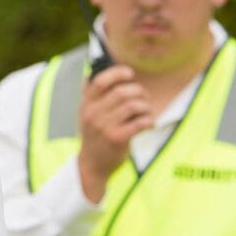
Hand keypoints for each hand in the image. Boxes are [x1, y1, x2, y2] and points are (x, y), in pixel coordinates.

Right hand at [76, 64, 153, 202]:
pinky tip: (149, 124)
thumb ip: (96, 95)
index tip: (130, 74)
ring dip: (146, 107)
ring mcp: (104, 127)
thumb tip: (113, 70)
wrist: (92, 165)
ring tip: (147, 112)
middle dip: (139, 92)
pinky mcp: (117, 139)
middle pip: (122, 92)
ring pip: (133, 105)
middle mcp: (93, 114)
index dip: (117, 73)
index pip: (99, 81)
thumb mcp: (88, 114)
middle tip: (145, 98)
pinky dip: (149, 120)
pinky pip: (139, 123)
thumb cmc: (95, 135)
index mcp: (86, 104)